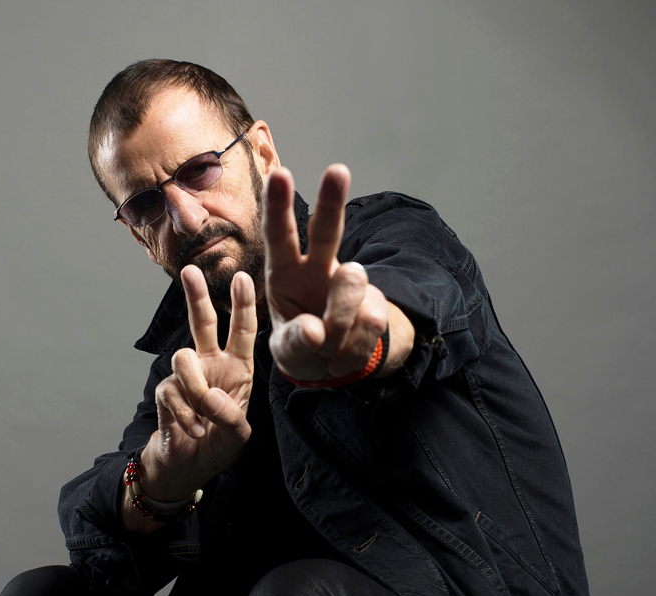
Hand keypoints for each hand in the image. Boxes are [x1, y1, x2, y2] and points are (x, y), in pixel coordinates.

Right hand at [136, 266, 256, 508]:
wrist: (188, 468)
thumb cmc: (219, 446)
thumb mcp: (238, 436)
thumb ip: (230, 416)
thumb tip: (209, 396)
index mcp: (237, 369)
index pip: (241, 333)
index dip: (243, 306)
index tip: (243, 278)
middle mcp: (212, 366)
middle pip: (202, 324)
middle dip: (197, 296)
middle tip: (190, 271)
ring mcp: (187, 377)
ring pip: (183, 359)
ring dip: (195, 389)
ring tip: (204, 416)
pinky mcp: (166, 392)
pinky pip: (171, 392)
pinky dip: (184, 415)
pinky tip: (193, 430)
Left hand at [262, 165, 391, 380]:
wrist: (335, 365)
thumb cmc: (301, 345)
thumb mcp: (287, 349)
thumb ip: (295, 341)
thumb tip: (318, 330)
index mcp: (284, 271)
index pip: (279, 234)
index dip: (278, 206)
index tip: (280, 175)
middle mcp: (318, 267)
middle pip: (326, 231)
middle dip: (331, 200)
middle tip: (337, 171)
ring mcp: (351, 284)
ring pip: (351, 287)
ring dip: (338, 325)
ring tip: (327, 347)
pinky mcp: (376, 304)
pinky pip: (370, 321)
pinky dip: (353, 349)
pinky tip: (344, 352)